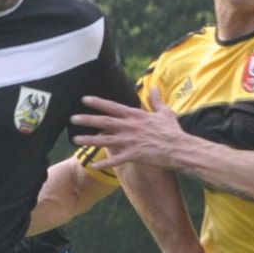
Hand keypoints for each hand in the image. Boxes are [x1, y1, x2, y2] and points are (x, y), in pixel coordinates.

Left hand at [70, 89, 187, 171]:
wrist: (180, 149)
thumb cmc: (173, 131)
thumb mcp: (165, 112)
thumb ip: (157, 100)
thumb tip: (155, 88)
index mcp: (136, 116)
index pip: (113, 107)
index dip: (98, 103)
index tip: (84, 99)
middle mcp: (130, 127)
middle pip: (105, 122)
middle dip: (87, 120)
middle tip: (72, 118)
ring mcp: (131, 142)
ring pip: (106, 140)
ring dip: (89, 140)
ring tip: (75, 140)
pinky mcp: (134, 155)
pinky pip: (116, 160)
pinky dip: (104, 162)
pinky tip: (93, 164)